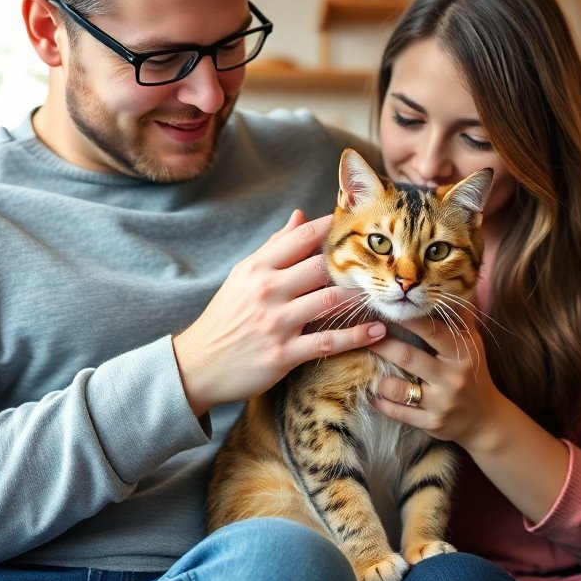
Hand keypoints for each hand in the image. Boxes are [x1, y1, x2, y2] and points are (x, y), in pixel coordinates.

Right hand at [173, 210, 386, 415]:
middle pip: (322, 266)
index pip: (302, 237)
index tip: (360, 223)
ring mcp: (276, 322)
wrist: (198, 364)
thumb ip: (274, 247)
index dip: (334, 227)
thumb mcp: (243, 276)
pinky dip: (357, 336)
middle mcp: (267, 290)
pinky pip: (328, 341)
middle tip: (380, 263)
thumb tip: (300, 216)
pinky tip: (378, 331)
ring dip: (360, 297)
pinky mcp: (283, 354)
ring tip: (382, 294)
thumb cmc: (225, 317)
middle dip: (354, 264)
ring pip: (330, 301)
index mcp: (257, 267)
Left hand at [367, 305, 503, 448]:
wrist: (485, 419)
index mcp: (462, 352)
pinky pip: (398, 412)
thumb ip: (461, 316)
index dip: (405, 319)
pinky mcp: (431, 423)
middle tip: (362, 334)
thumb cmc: (473, 372)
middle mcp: (452, 377)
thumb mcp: (473, 343)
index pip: (431, 330)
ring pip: (398, 388)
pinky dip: (380, 402)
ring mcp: (441, 403)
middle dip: (381, 344)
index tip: (384, 309)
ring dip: (377, 377)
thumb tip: (452, 287)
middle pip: (407, 356)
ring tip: (362, 364)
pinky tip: (370, 393)